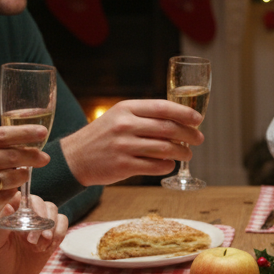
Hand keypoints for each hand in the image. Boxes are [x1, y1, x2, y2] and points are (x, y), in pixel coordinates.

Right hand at [0, 125, 50, 249]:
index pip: (0, 135)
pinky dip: (11, 193)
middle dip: (32, 156)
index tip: (41, 133)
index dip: (24, 133)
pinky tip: (11, 191)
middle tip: (44, 158)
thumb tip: (7, 143)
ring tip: (26, 174)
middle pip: (10, 155)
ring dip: (23, 175)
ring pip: (10, 176)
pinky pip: (4, 196)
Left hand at [0, 194, 69, 273]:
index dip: (28, 202)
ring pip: (54, 213)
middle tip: (33, 238)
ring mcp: (39, 227)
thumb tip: (8, 204)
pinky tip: (48, 247)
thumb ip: (0, 224)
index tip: (28, 215)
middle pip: (42, 203)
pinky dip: (59, 234)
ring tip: (41, 245)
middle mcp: (25, 216)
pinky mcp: (50, 239)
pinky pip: (62, 227)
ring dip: (52, 227)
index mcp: (8, 213)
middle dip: (42, 218)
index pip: (22, 196)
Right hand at [60, 99, 203, 185]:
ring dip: (182, 152)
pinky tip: (170, 164)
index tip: (198, 119)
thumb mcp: (119, 117)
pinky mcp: (123, 166)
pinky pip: (156, 166)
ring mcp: (124, 146)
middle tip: (199, 139)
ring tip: (187, 154)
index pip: (163, 107)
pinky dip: (168, 166)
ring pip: (165, 149)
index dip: (185, 113)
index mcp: (126, 108)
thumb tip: (180, 120)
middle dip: (189, 134)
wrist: (74, 158)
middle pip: (168, 128)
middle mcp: (125, 125)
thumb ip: (145, 116)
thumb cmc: (103, 136)